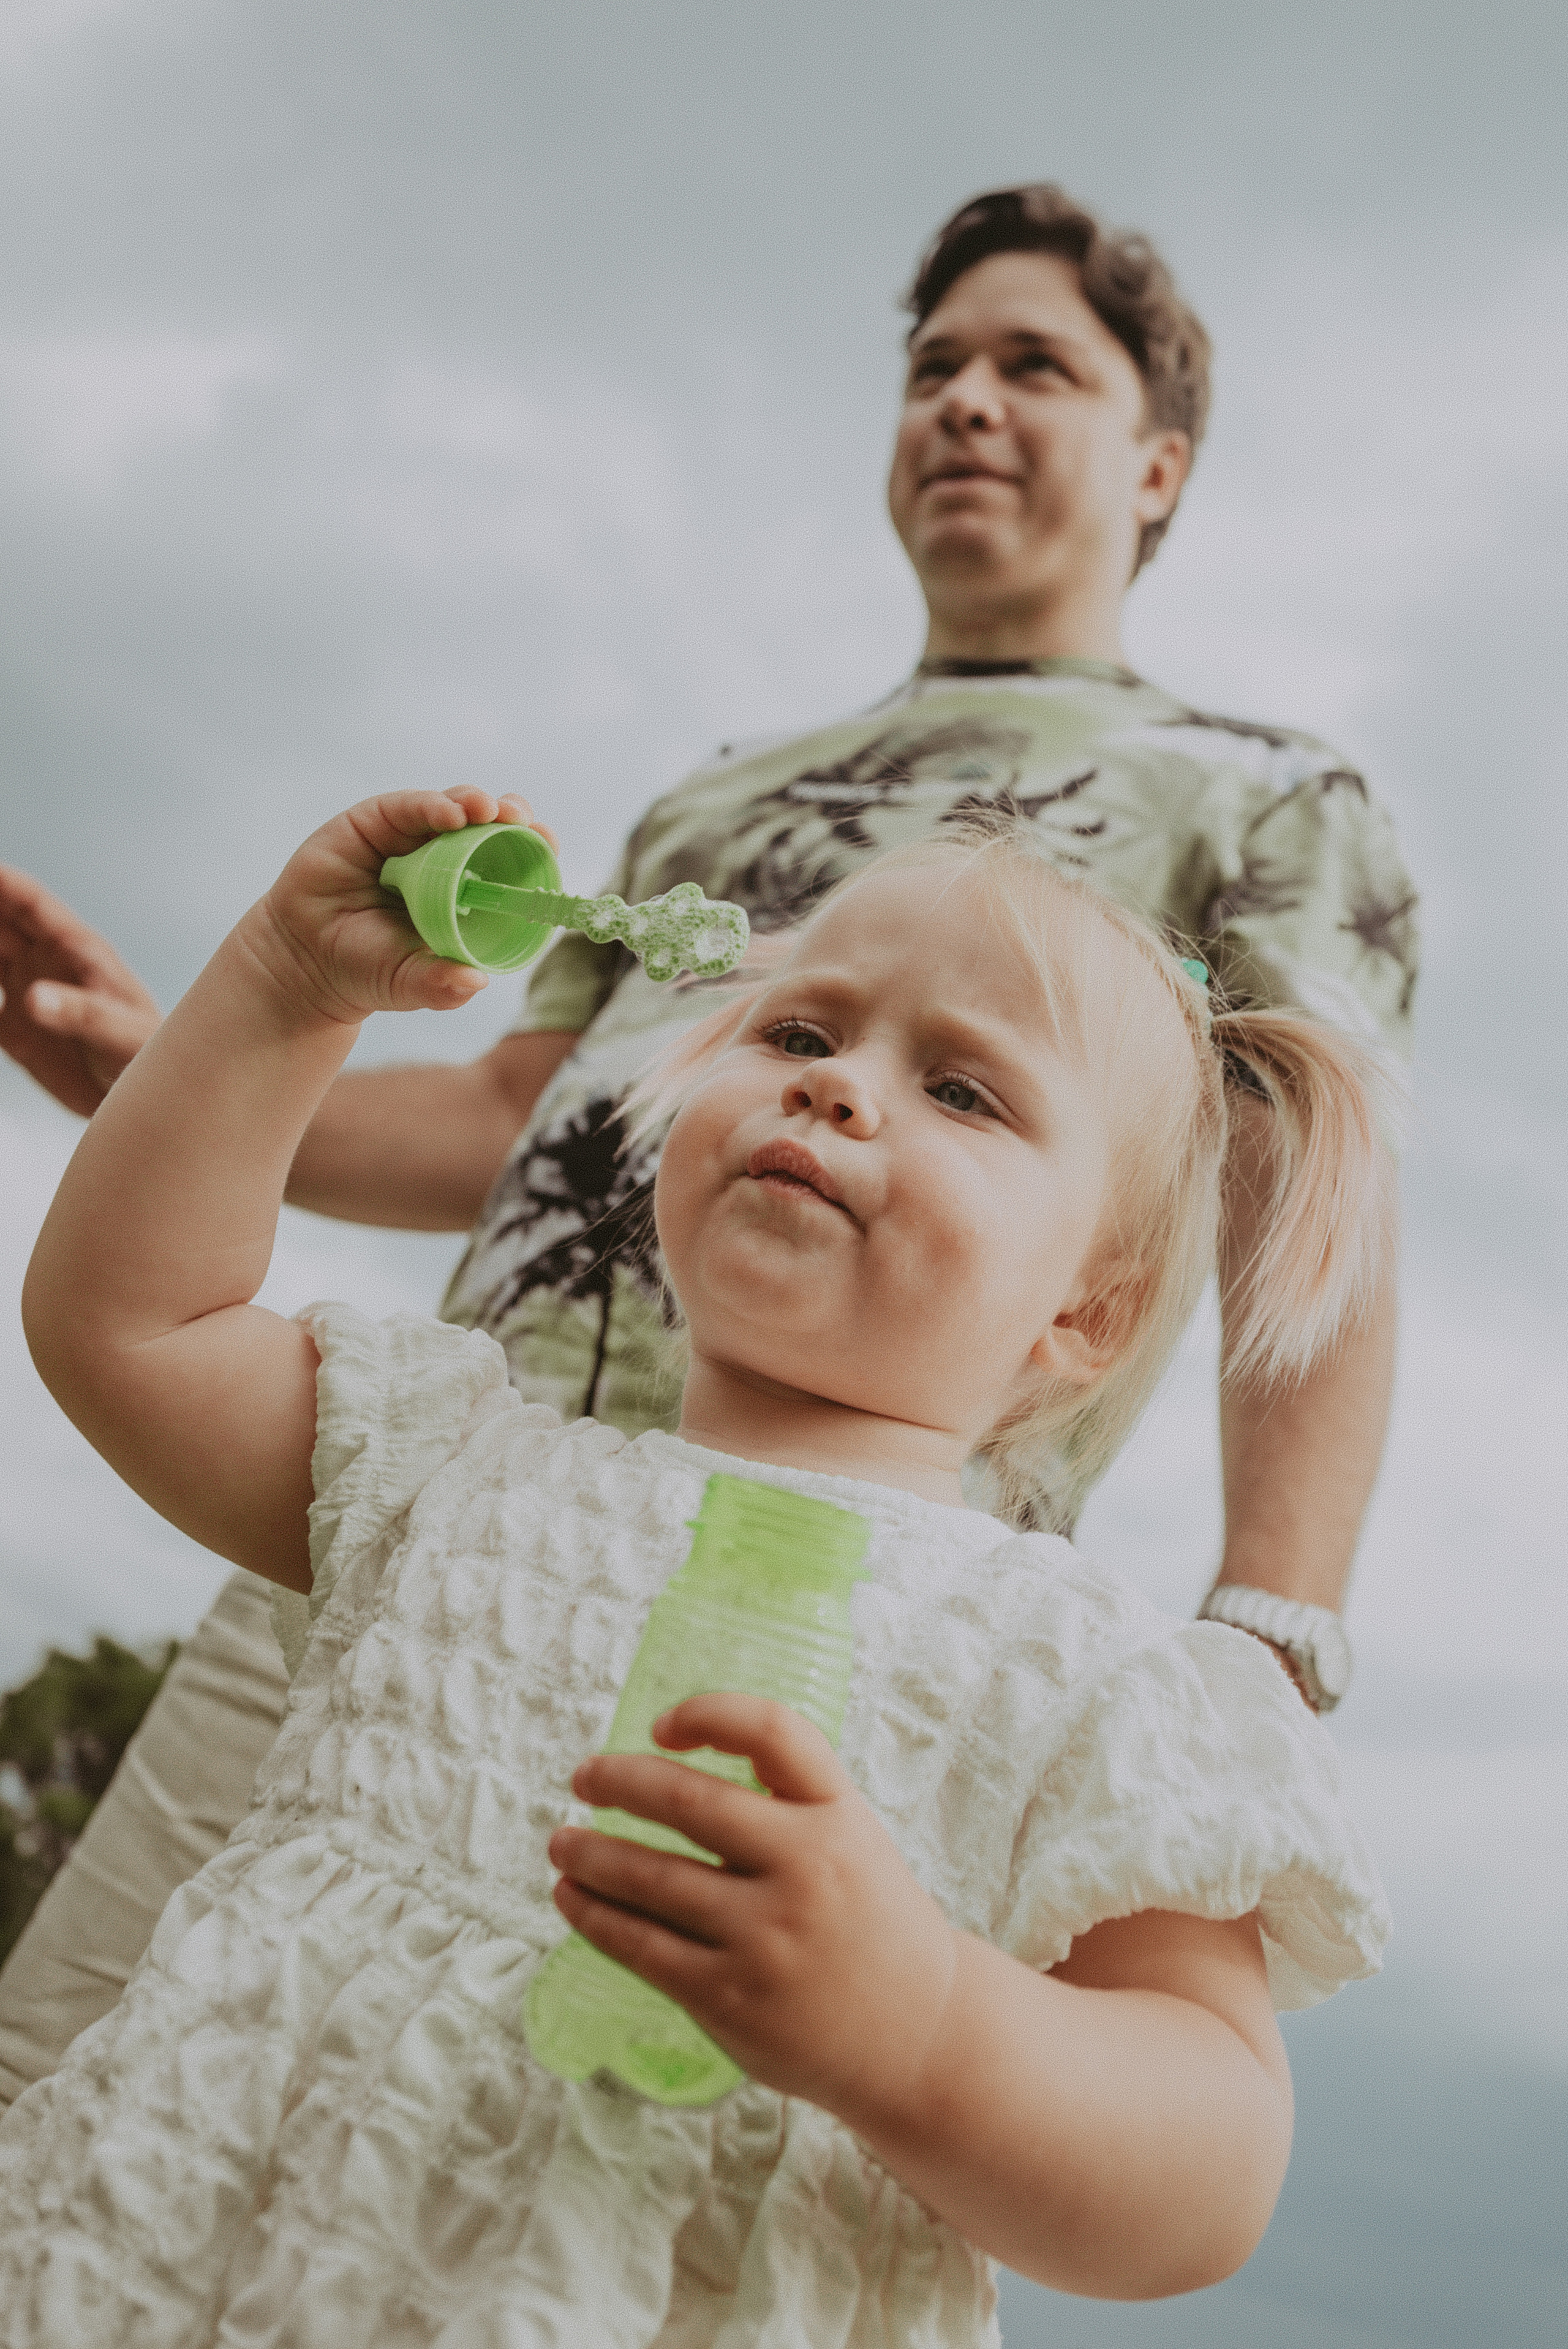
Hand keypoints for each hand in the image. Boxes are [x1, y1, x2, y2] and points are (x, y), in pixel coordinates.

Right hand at [0, 865, 161, 1114]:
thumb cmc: (149, 1058)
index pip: (32, 904)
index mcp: (78, 951)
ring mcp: (28, 992)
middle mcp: (47, 964)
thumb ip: (82, 1014)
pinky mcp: (14, 1028)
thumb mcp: (121, 1035)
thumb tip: (33, 997)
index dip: (1, 881)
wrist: (144, 1100)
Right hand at [242, 787, 558, 1029]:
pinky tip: (451, 815)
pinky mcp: (370, 822)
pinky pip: (406, 806)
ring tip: (492, 811)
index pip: (505, 859)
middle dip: (510, 817)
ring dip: (476, 804)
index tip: (550, 845)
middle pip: (485, 824)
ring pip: (450, 808)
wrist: (304, 963)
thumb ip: (441, 985)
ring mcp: (405, 837)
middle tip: (526, 823)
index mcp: (461, 889)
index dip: (529, 848)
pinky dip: (432, 806)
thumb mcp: (410, 983)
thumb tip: (476, 983)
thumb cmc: (366, 970)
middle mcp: (439, 857)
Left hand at [548, 1692, 958, 2122]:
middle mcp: (805, 1866)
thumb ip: (787, 1803)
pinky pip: (643, 1947)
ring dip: (590, 1853)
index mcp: (838, 1815)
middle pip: (689, 1800)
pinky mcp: (731, 1996)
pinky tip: (573, 1899)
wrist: (922, 2033)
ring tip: (561, 1842)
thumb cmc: (872, 1924)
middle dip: (619, 1781)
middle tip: (583, 1777)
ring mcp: (766, 1935)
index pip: (772, 1731)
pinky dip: (595, 1917)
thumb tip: (679, 1768)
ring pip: (651, 1877)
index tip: (660, 1727)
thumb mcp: (852, 1840)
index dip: (708, 1714)